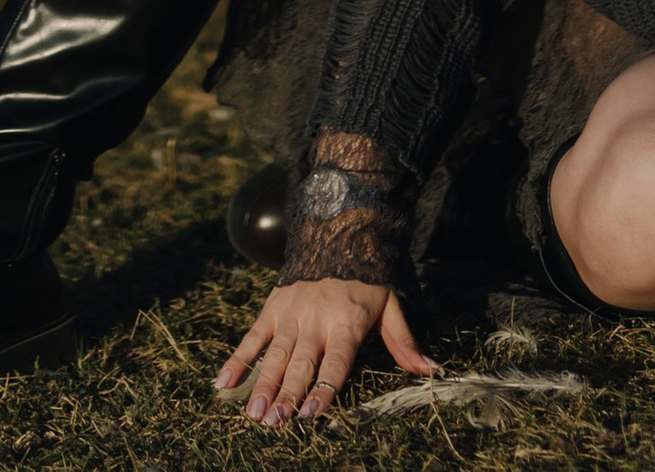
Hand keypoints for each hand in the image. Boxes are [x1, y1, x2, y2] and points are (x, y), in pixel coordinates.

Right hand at [215, 277, 436, 427]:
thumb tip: (431, 370)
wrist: (337, 230)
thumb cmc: (367, 278)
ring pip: (275, 355)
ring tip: (253, 414)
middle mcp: (317, 319)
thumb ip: (403, 342)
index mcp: (347, 322)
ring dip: (263, 385)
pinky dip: (237, 359)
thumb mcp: (390, 305)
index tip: (311, 414)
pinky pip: (252, 336)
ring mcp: (291, 313)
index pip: (335, 362)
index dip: (324, 389)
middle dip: (288, 395)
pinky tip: (223, 383)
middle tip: (273, 423)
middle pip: (301, 364)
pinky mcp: (273, 306)